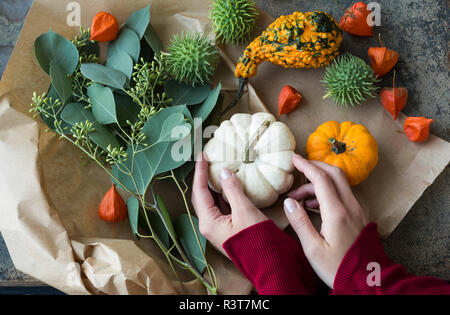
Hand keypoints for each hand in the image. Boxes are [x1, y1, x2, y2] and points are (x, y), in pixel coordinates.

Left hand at [191, 153, 267, 255]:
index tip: (202, 155)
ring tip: (217, 168)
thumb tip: (223, 172)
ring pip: (212, 201)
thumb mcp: (244, 211)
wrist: (269, 263)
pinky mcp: (229, 228)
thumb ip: (232, 190)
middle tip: (207, 160)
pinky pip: (222, 206)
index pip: (199, 191)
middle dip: (204, 178)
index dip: (200, 172)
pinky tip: (230, 184)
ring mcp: (219, 227)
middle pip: (202, 196)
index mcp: (208, 222)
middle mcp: (210, 225)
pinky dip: (224, 194)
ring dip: (214, 185)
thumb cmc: (256, 239)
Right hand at [283, 154, 367, 287]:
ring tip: (299, 197)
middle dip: (315, 166)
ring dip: (319, 182)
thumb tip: (289, 202)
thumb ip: (300, 222)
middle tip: (298, 168)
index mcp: (337, 213)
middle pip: (334, 174)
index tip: (293, 158)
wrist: (367, 282)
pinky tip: (313, 205)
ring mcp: (357, 210)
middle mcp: (349, 207)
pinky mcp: (358, 216)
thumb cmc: (337, 268)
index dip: (306, 166)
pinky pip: (342, 195)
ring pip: (339, 184)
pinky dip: (327, 192)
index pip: (321, 179)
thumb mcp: (313, 249)